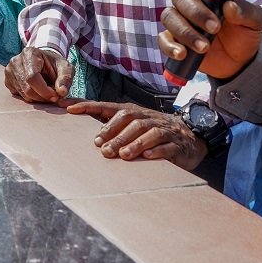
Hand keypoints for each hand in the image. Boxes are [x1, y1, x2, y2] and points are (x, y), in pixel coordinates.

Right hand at [4, 47, 72, 102]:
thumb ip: (66, 78)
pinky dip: (31, 97)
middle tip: (54, 95)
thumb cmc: (55, 64)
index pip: (32, 77)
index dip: (44, 91)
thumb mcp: (66, 67)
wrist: (44, 62)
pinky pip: (20, 96)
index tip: (55, 96)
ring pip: (24, 95)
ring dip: (38, 98)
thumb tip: (62, 92)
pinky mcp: (8, 81)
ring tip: (47, 90)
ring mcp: (9, 71)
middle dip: (43, 96)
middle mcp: (15, 61)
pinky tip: (38, 90)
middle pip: (27, 89)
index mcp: (29, 53)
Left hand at [67, 100, 206, 169]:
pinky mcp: (176, 144)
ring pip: (148, 132)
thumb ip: (114, 128)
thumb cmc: (156, 132)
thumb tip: (89, 135)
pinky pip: (166, 145)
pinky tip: (147, 156)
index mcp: (134, 113)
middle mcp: (148, 118)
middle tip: (101, 147)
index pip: (109, 107)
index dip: (89, 106)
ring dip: (133, 143)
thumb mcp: (135, 127)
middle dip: (114, 132)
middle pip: (130, 120)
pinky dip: (156, 150)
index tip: (70, 108)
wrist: (191, 138)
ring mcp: (163, 130)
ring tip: (122, 155)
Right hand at [158, 0, 261, 79]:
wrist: (240, 61)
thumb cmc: (244, 33)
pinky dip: (170, 46)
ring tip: (205, 47)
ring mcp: (179, 21)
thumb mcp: (254, 21)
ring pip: (169, 16)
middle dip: (196, 12)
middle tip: (215, 27)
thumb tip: (230, 6)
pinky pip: (163, 40)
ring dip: (185, 31)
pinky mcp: (174, 41)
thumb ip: (246, 11)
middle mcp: (189, 3)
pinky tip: (182, 53)